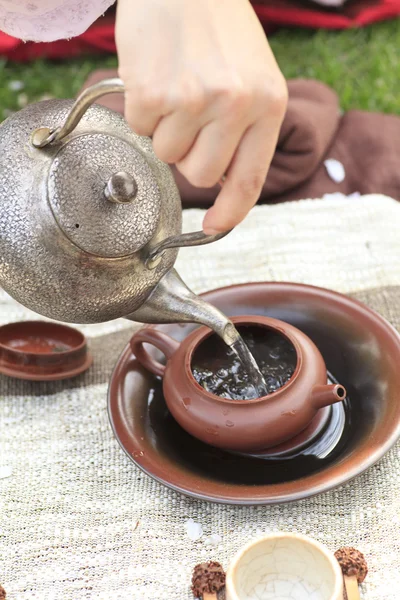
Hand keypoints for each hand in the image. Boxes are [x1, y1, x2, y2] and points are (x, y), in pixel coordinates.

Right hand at [116, 0, 286, 232]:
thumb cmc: (219, 26)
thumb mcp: (255, 76)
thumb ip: (247, 129)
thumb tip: (219, 180)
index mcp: (268, 104)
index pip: (249, 179)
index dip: (230, 212)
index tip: (215, 226)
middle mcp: (235, 105)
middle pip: (201, 174)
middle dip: (190, 154)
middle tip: (190, 116)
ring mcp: (192, 100)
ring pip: (167, 154)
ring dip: (165, 129)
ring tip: (174, 87)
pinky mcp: (153, 94)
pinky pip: (140, 129)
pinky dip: (142, 109)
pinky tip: (155, 77)